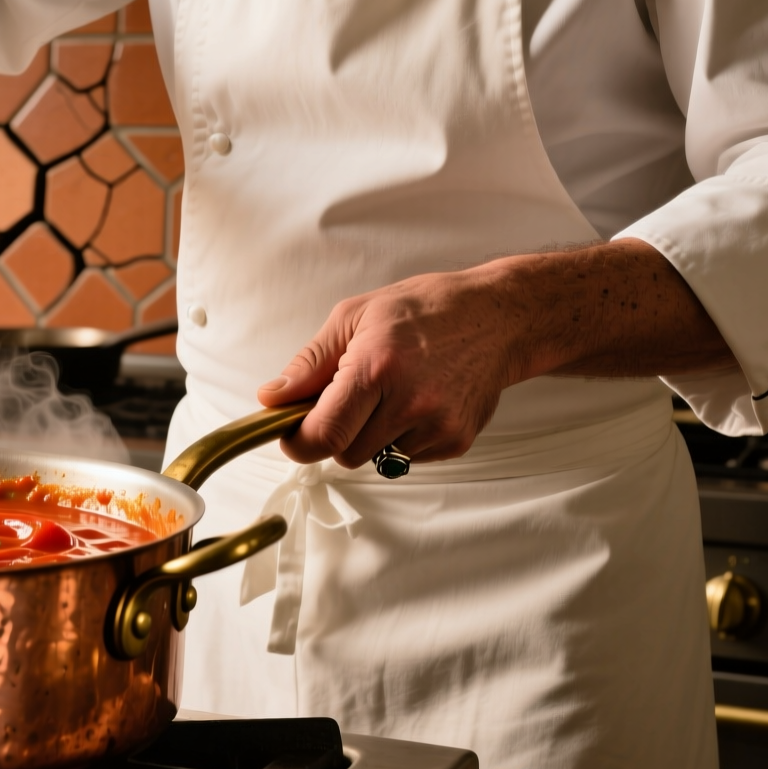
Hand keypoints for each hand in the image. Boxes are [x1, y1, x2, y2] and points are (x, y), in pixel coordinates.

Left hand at [255, 240, 734, 468]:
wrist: (497, 317)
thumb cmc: (423, 310)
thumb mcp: (353, 318)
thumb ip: (308, 364)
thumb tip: (271, 399)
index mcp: (376, 368)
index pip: (322, 435)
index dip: (298, 442)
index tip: (292, 432)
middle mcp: (410, 402)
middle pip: (344, 453)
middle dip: (335, 433)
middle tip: (348, 398)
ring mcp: (438, 425)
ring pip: (375, 458)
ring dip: (369, 435)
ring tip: (389, 393)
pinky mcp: (457, 440)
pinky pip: (406, 457)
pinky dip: (401, 437)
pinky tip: (417, 401)